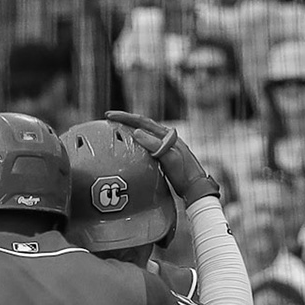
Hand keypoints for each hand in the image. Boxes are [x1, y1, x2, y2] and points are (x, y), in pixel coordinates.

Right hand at [102, 111, 220, 203]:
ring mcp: (164, 148)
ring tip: (115, 131)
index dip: (126, 117)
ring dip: (129, 132)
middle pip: (142, 126)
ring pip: (143, 136)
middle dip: (125, 121)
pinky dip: (134, 145)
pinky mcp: (162, 158)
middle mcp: (165, 139)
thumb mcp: (170, 158)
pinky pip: (145, 147)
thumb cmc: (185, 174)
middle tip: (109, 120)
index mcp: (166, 135)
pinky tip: (127, 150)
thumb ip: (155, 145)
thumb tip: (136, 132)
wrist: (196, 188)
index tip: (110, 115)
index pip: (143, 122)